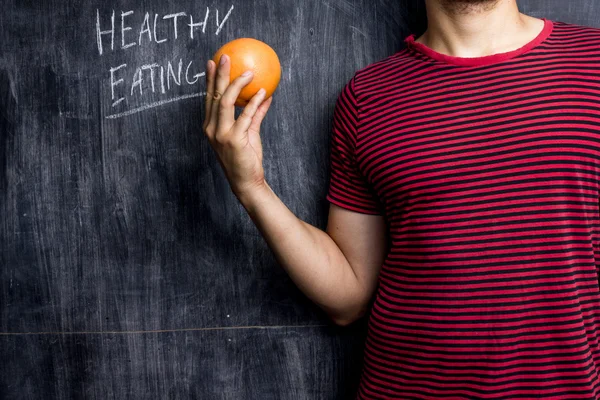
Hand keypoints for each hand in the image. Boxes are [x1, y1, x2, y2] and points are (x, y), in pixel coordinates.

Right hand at [202, 54, 272, 198]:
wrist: (247, 182)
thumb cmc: (246, 158)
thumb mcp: (249, 133)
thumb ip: (255, 114)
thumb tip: (265, 95)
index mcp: (210, 126)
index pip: (209, 98)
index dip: (210, 79)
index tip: (212, 62)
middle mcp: (212, 129)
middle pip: (214, 95)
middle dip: (218, 74)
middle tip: (225, 57)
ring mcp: (221, 134)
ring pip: (226, 101)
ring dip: (238, 84)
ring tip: (249, 72)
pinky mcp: (234, 139)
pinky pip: (246, 115)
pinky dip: (255, 102)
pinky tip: (263, 92)